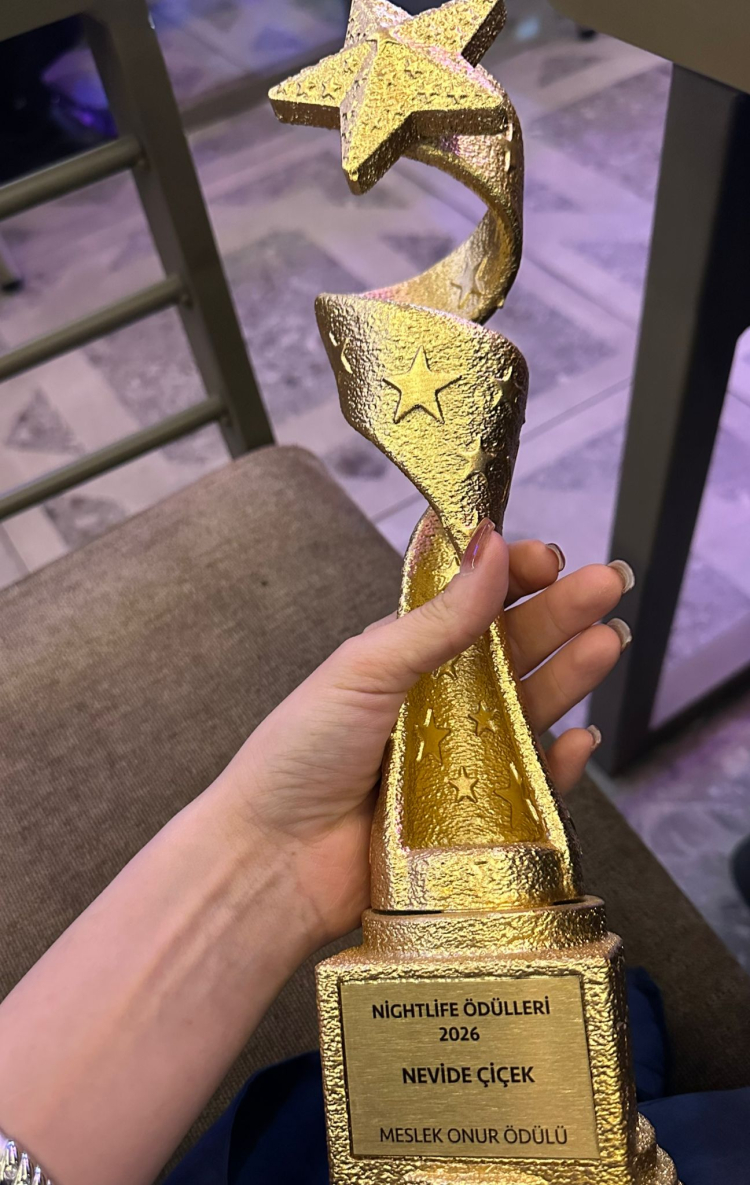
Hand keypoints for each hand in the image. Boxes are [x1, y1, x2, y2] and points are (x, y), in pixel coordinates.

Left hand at [216, 528, 631, 946]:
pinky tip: (581, 737)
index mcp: (404, 657)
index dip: (510, 577)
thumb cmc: (300, 754)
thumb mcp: (366, 669)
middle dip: (560, 614)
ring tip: (608, 642)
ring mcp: (459, 759)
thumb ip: (437, 617)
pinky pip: (533, 784)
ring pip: (531, 708)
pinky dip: (561, 762)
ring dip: (571, 674)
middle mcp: (437, 703)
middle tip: (605, 584)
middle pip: (512, 650)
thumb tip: (489, 546)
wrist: (274, 861)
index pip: (470, 604)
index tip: (545, 558)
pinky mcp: (476, 817)